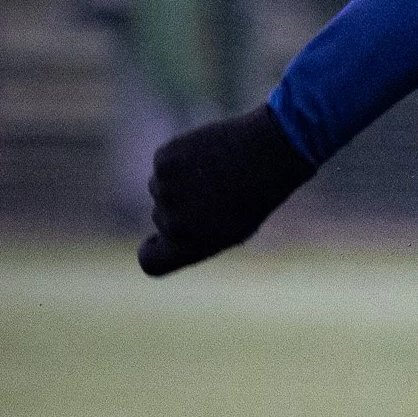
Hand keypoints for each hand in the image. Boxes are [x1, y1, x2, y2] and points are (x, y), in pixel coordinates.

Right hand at [137, 105, 314, 277]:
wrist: (268, 156)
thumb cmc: (256, 197)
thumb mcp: (232, 230)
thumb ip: (196, 236)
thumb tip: (169, 231)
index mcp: (189, 247)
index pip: (150, 261)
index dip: (151, 250)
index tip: (157, 241)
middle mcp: (171, 223)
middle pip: (160, 217)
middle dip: (181, 207)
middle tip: (215, 194)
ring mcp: (163, 190)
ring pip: (160, 187)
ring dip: (180, 181)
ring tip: (214, 174)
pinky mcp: (163, 161)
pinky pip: (163, 163)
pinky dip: (180, 158)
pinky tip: (207, 155)